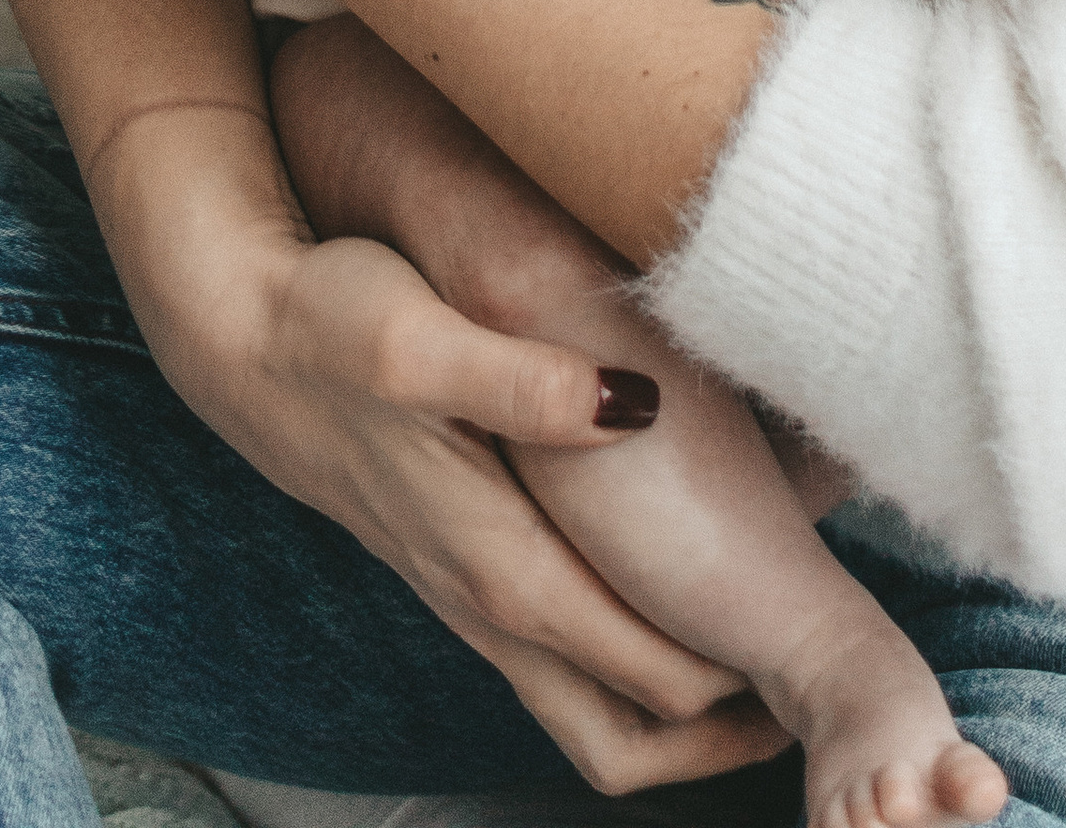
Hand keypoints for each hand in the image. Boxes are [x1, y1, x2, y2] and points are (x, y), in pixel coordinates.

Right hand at [104, 105, 790, 792]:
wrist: (237, 333)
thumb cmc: (330, 329)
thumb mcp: (420, 340)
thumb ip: (523, 384)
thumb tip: (634, 408)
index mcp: (495, 564)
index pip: (644, 673)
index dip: (738, 689)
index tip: (827, 672)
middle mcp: (488, 602)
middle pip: (624, 734)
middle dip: (724, 737)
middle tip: (828, 697)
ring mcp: (474, 593)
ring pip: (593, 708)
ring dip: (685, 706)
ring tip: (781, 660)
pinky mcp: (469, 561)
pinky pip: (565, 657)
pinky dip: (636, 659)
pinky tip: (689, 595)